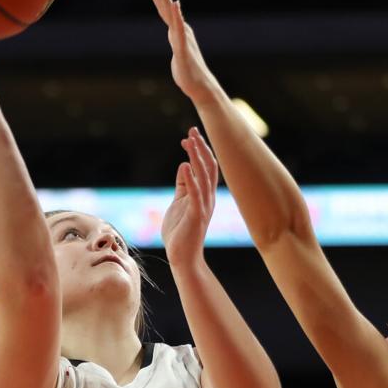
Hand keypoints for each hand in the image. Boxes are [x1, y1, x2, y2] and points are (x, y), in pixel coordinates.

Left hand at [144, 0, 217, 103]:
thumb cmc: (189, 74)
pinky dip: (176, 15)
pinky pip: (178, 28)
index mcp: (177, 32)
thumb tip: (177, 43)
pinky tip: (175, 4)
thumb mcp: (178, 56)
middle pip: (165, 8)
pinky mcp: (182, 47)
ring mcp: (182, 38)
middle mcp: (180, 31)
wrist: (200, 87)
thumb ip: (177, 45)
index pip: (164, 11)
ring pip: (171, 15)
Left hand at [162, 127, 217, 267]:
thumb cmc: (180, 232)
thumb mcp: (179, 202)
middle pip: (208, 167)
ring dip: (197, 157)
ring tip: (190, 140)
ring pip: (204, 176)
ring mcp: (203, 206)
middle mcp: (208, 197)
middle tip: (193, 130)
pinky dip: (191, 178)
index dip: (199, 150)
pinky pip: (195, 194)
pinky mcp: (196, 215)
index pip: (205, 167)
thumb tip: (184, 166)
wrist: (182, 257)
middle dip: (201, 147)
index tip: (188, 136)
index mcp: (204, 194)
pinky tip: (185, 164)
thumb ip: (183, 185)